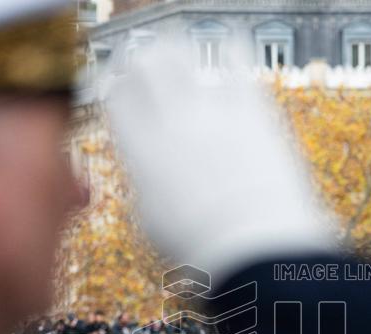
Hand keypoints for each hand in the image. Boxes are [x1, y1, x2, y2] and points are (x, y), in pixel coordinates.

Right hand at [107, 41, 332, 277]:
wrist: (255, 251)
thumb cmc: (204, 251)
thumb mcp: (155, 225)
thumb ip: (146, 188)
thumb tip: (146, 176)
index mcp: (139, 155)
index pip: (115, 99)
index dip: (115, 88)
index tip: (119, 86)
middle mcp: (169, 126)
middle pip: (142, 67)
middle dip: (141, 59)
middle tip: (145, 60)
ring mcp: (210, 114)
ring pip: (181, 55)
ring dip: (176, 49)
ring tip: (178, 49)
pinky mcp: (252, 113)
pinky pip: (238, 64)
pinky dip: (231, 49)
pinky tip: (233, 45)